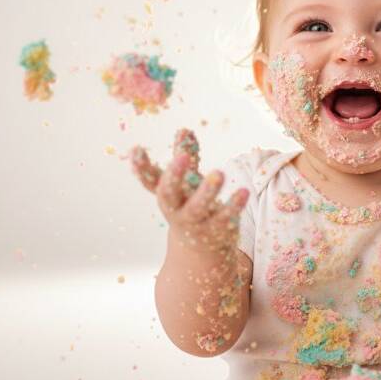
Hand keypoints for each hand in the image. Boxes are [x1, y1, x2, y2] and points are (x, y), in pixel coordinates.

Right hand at [129, 128, 248, 255]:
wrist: (201, 250)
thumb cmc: (191, 206)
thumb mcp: (186, 183)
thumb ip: (186, 156)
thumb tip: (183, 129)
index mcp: (167, 195)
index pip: (150, 181)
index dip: (141, 167)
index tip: (136, 149)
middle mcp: (176, 210)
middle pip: (168, 195)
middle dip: (174, 176)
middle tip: (182, 158)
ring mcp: (196, 222)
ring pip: (197, 209)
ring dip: (207, 192)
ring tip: (219, 172)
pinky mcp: (216, 230)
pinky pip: (225, 218)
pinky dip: (234, 205)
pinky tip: (244, 191)